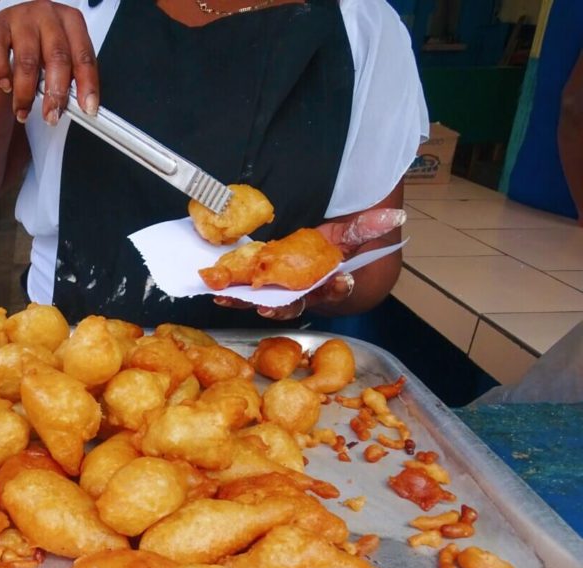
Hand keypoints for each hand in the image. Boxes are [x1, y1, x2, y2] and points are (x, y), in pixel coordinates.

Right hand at [0, 0, 99, 125]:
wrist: (7, 39)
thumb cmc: (39, 49)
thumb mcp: (60, 60)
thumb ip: (71, 79)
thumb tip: (82, 108)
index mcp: (71, 21)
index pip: (83, 55)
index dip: (87, 84)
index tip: (88, 108)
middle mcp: (48, 14)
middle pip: (57, 57)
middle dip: (55, 93)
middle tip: (52, 116)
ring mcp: (21, 17)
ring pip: (27, 61)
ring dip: (25, 94)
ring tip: (23, 112)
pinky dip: (2, 74)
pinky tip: (6, 87)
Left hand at [212, 208, 406, 319]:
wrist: (313, 258)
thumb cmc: (331, 251)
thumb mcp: (348, 235)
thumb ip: (365, 228)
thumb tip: (394, 216)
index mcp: (327, 282)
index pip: (337, 288)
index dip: (338, 287)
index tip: (341, 282)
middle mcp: (303, 294)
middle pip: (293, 305)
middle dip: (279, 307)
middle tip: (266, 307)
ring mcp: (279, 293)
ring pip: (263, 303)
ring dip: (245, 302)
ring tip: (229, 299)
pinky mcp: (259, 288)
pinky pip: (244, 295)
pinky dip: (230, 294)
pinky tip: (217, 292)